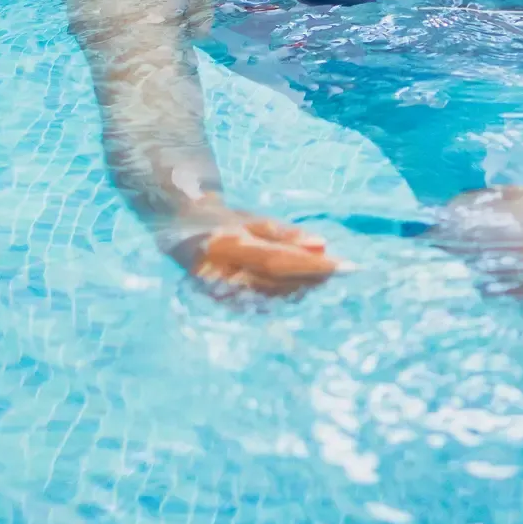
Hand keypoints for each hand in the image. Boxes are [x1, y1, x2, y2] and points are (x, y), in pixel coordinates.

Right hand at [164, 203, 338, 296]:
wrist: (178, 232)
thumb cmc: (222, 221)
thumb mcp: (254, 220)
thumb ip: (286, 235)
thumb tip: (322, 247)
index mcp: (226, 245)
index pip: (278, 260)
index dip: (312, 266)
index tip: (344, 266)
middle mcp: (219, 272)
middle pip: (277, 281)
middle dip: (313, 278)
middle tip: (344, 271)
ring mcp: (217, 292)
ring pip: (272, 296)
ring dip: (303, 288)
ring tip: (327, 276)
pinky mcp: (221, 303)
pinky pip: (260, 303)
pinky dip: (286, 295)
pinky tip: (303, 287)